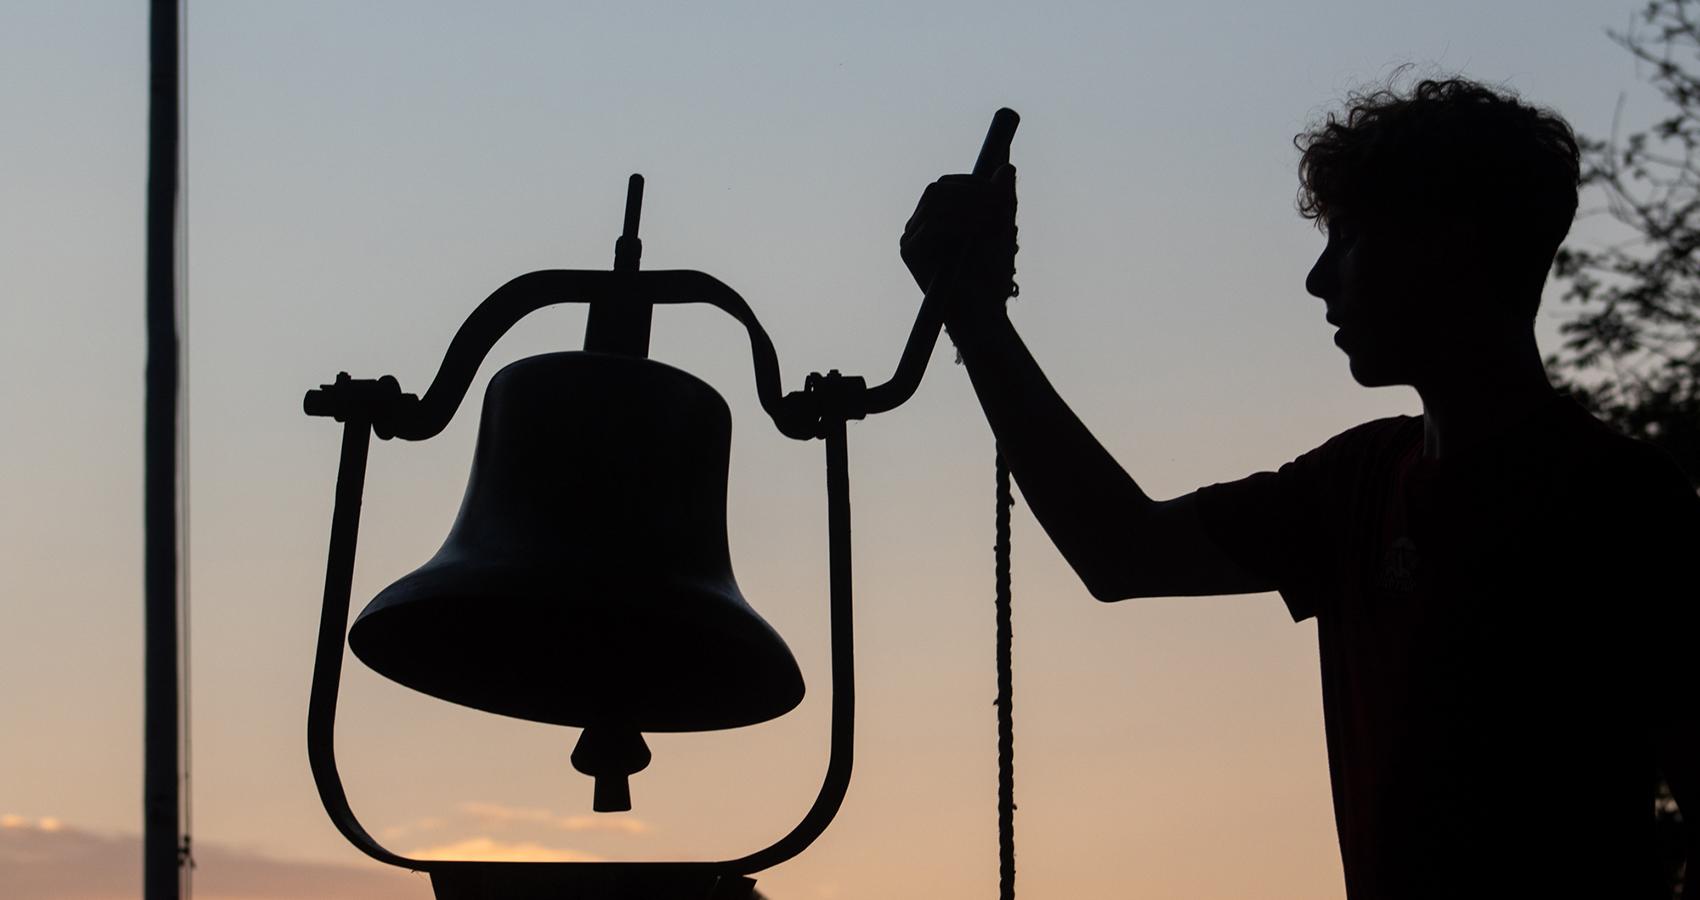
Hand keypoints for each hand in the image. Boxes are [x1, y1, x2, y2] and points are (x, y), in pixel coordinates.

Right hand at [900, 164, 1018, 331]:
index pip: (947, 185)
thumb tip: (1006, 167)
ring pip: (934, 201)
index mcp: (934, 218)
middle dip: (971, 192)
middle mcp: (917, 227)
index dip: (973, 183)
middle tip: (1000, 203)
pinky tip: (982, 229)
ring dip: (970, 205)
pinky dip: (962, 221)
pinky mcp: (910, 253)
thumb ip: (1002, 199)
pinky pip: (933, 223)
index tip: (1000, 193)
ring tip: (995, 219)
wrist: (984, 313)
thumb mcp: (1001, 228)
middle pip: (936, 189)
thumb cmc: (992, 276)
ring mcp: (910, 239)